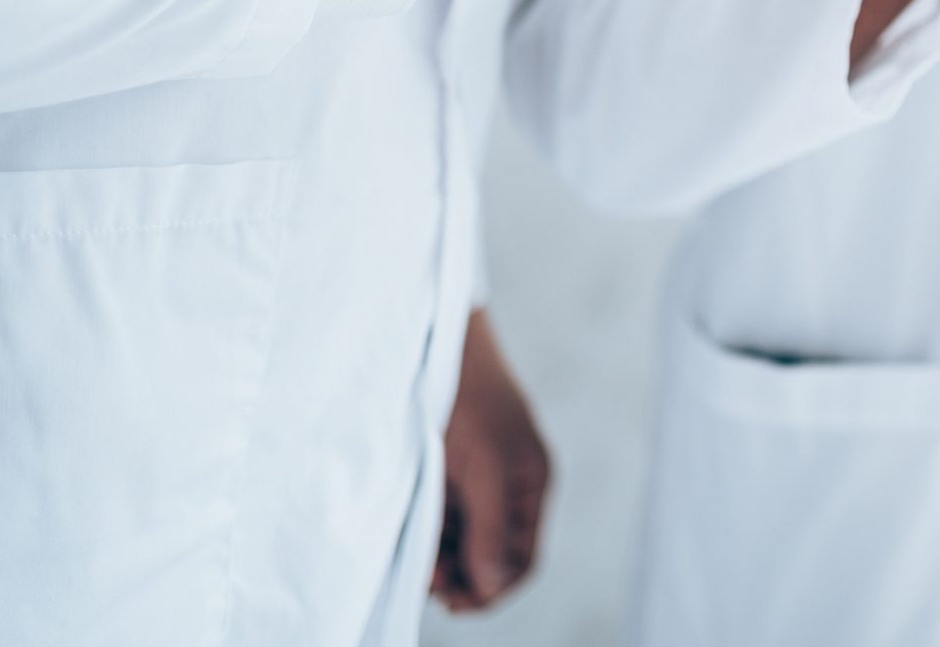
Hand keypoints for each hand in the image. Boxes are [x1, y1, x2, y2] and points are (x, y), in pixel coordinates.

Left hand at [431, 311, 550, 613]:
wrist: (426, 338)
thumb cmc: (467, 392)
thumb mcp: (487, 465)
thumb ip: (492, 527)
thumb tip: (490, 584)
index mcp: (529, 484)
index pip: (520, 560)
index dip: (491, 589)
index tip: (453, 601)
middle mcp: (504, 487)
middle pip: (489, 558)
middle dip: (461, 578)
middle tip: (429, 585)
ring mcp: (471, 480)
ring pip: (459, 544)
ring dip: (440, 561)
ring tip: (416, 564)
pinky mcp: (440, 471)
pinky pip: (438, 520)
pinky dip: (426, 537)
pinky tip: (410, 536)